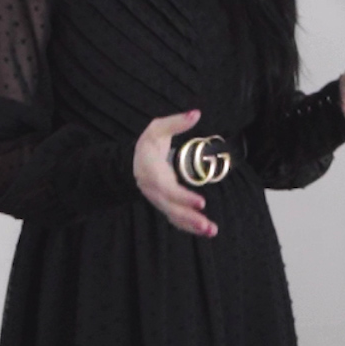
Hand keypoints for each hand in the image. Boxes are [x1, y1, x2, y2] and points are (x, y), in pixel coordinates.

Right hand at [134, 109, 216, 236]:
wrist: (133, 162)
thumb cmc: (148, 144)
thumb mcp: (157, 128)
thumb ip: (176, 122)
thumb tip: (196, 114)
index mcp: (151, 170)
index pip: (166, 187)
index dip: (182, 196)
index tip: (201, 202)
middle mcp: (153, 189)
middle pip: (170, 207)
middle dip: (189, 218)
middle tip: (208, 225)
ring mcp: (159, 199)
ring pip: (174, 216)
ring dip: (192, 226)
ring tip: (211, 231)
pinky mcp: (165, 204)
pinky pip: (176, 219)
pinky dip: (189, 226)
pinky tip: (205, 231)